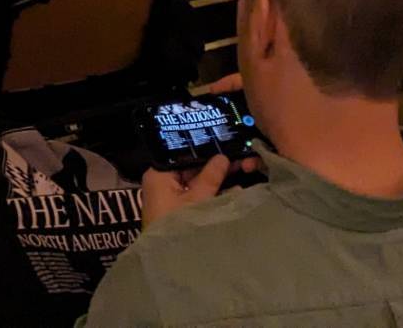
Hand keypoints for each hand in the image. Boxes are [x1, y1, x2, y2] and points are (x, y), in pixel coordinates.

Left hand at [140, 151, 257, 225]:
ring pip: (197, 181)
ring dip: (217, 179)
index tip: (225, 141)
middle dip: (215, 165)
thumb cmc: (177, 225)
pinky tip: (235, 189)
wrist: (167, 262)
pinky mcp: (179, 210)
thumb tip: (223, 157)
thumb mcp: (197, 199)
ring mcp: (171, 196)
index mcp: (160, 173)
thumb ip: (211, 177)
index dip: (204, 147)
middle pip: (191, 166)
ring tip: (242, 167)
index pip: (183, 152)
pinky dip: (213, 193)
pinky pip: (197, 195)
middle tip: (239, 155)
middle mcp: (163, 181)